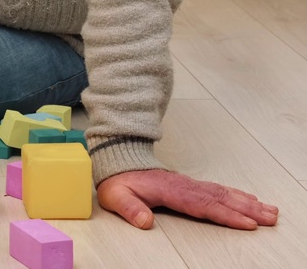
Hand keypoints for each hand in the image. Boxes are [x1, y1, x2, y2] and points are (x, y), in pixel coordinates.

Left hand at [98, 169, 278, 229]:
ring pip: (224, 193)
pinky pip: (219, 190)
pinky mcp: (191, 186)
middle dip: (248, 209)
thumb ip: (130, 209)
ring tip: (270, 211)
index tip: (247, 223)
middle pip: (221, 198)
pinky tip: (250, 200)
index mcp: (170, 191)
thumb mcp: (116, 197)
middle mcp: (185, 187)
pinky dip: (237, 195)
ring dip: (248, 202)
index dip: (226, 214)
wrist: (118, 162)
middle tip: (270, 218)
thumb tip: (144, 222)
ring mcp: (190, 185)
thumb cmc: (119, 182)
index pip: (203, 205)